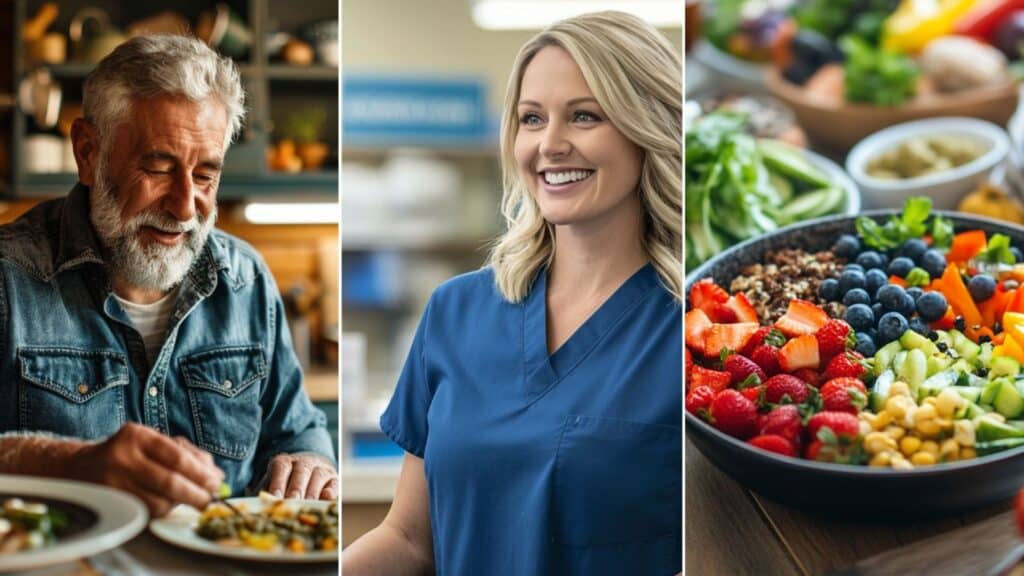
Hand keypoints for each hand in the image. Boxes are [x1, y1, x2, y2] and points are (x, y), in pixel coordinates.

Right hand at [67, 423, 223, 516]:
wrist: (80, 467)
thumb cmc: (128, 453)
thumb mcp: (153, 442)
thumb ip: (186, 452)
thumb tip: (215, 473)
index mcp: (137, 436)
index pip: (176, 456)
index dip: (200, 472)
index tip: (216, 482)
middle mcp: (122, 457)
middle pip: (169, 482)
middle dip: (196, 493)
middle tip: (210, 499)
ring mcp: (112, 482)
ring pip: (158, 502)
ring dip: (180, 504)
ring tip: (191, 500)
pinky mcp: (109, 502)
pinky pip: (145, 512)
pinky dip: (164, 510)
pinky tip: (169, 504)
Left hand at [262, 453, 336, 499]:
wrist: (306, 475)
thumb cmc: (283, 487)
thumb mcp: (270, 487)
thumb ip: (265, 495)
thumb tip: (257, 506)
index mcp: (285, 462)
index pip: (282, 467)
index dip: (278, 481)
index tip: (275, 496)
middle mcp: (304, 462)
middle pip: (302, 471)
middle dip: (296, 487)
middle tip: (292, 501)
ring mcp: (321, 469)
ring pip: (318, 476)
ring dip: (312, 492)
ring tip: (306, 506)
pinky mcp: (334, 480)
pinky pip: (334, 484)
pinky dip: (330, 491)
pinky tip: (326, 498)